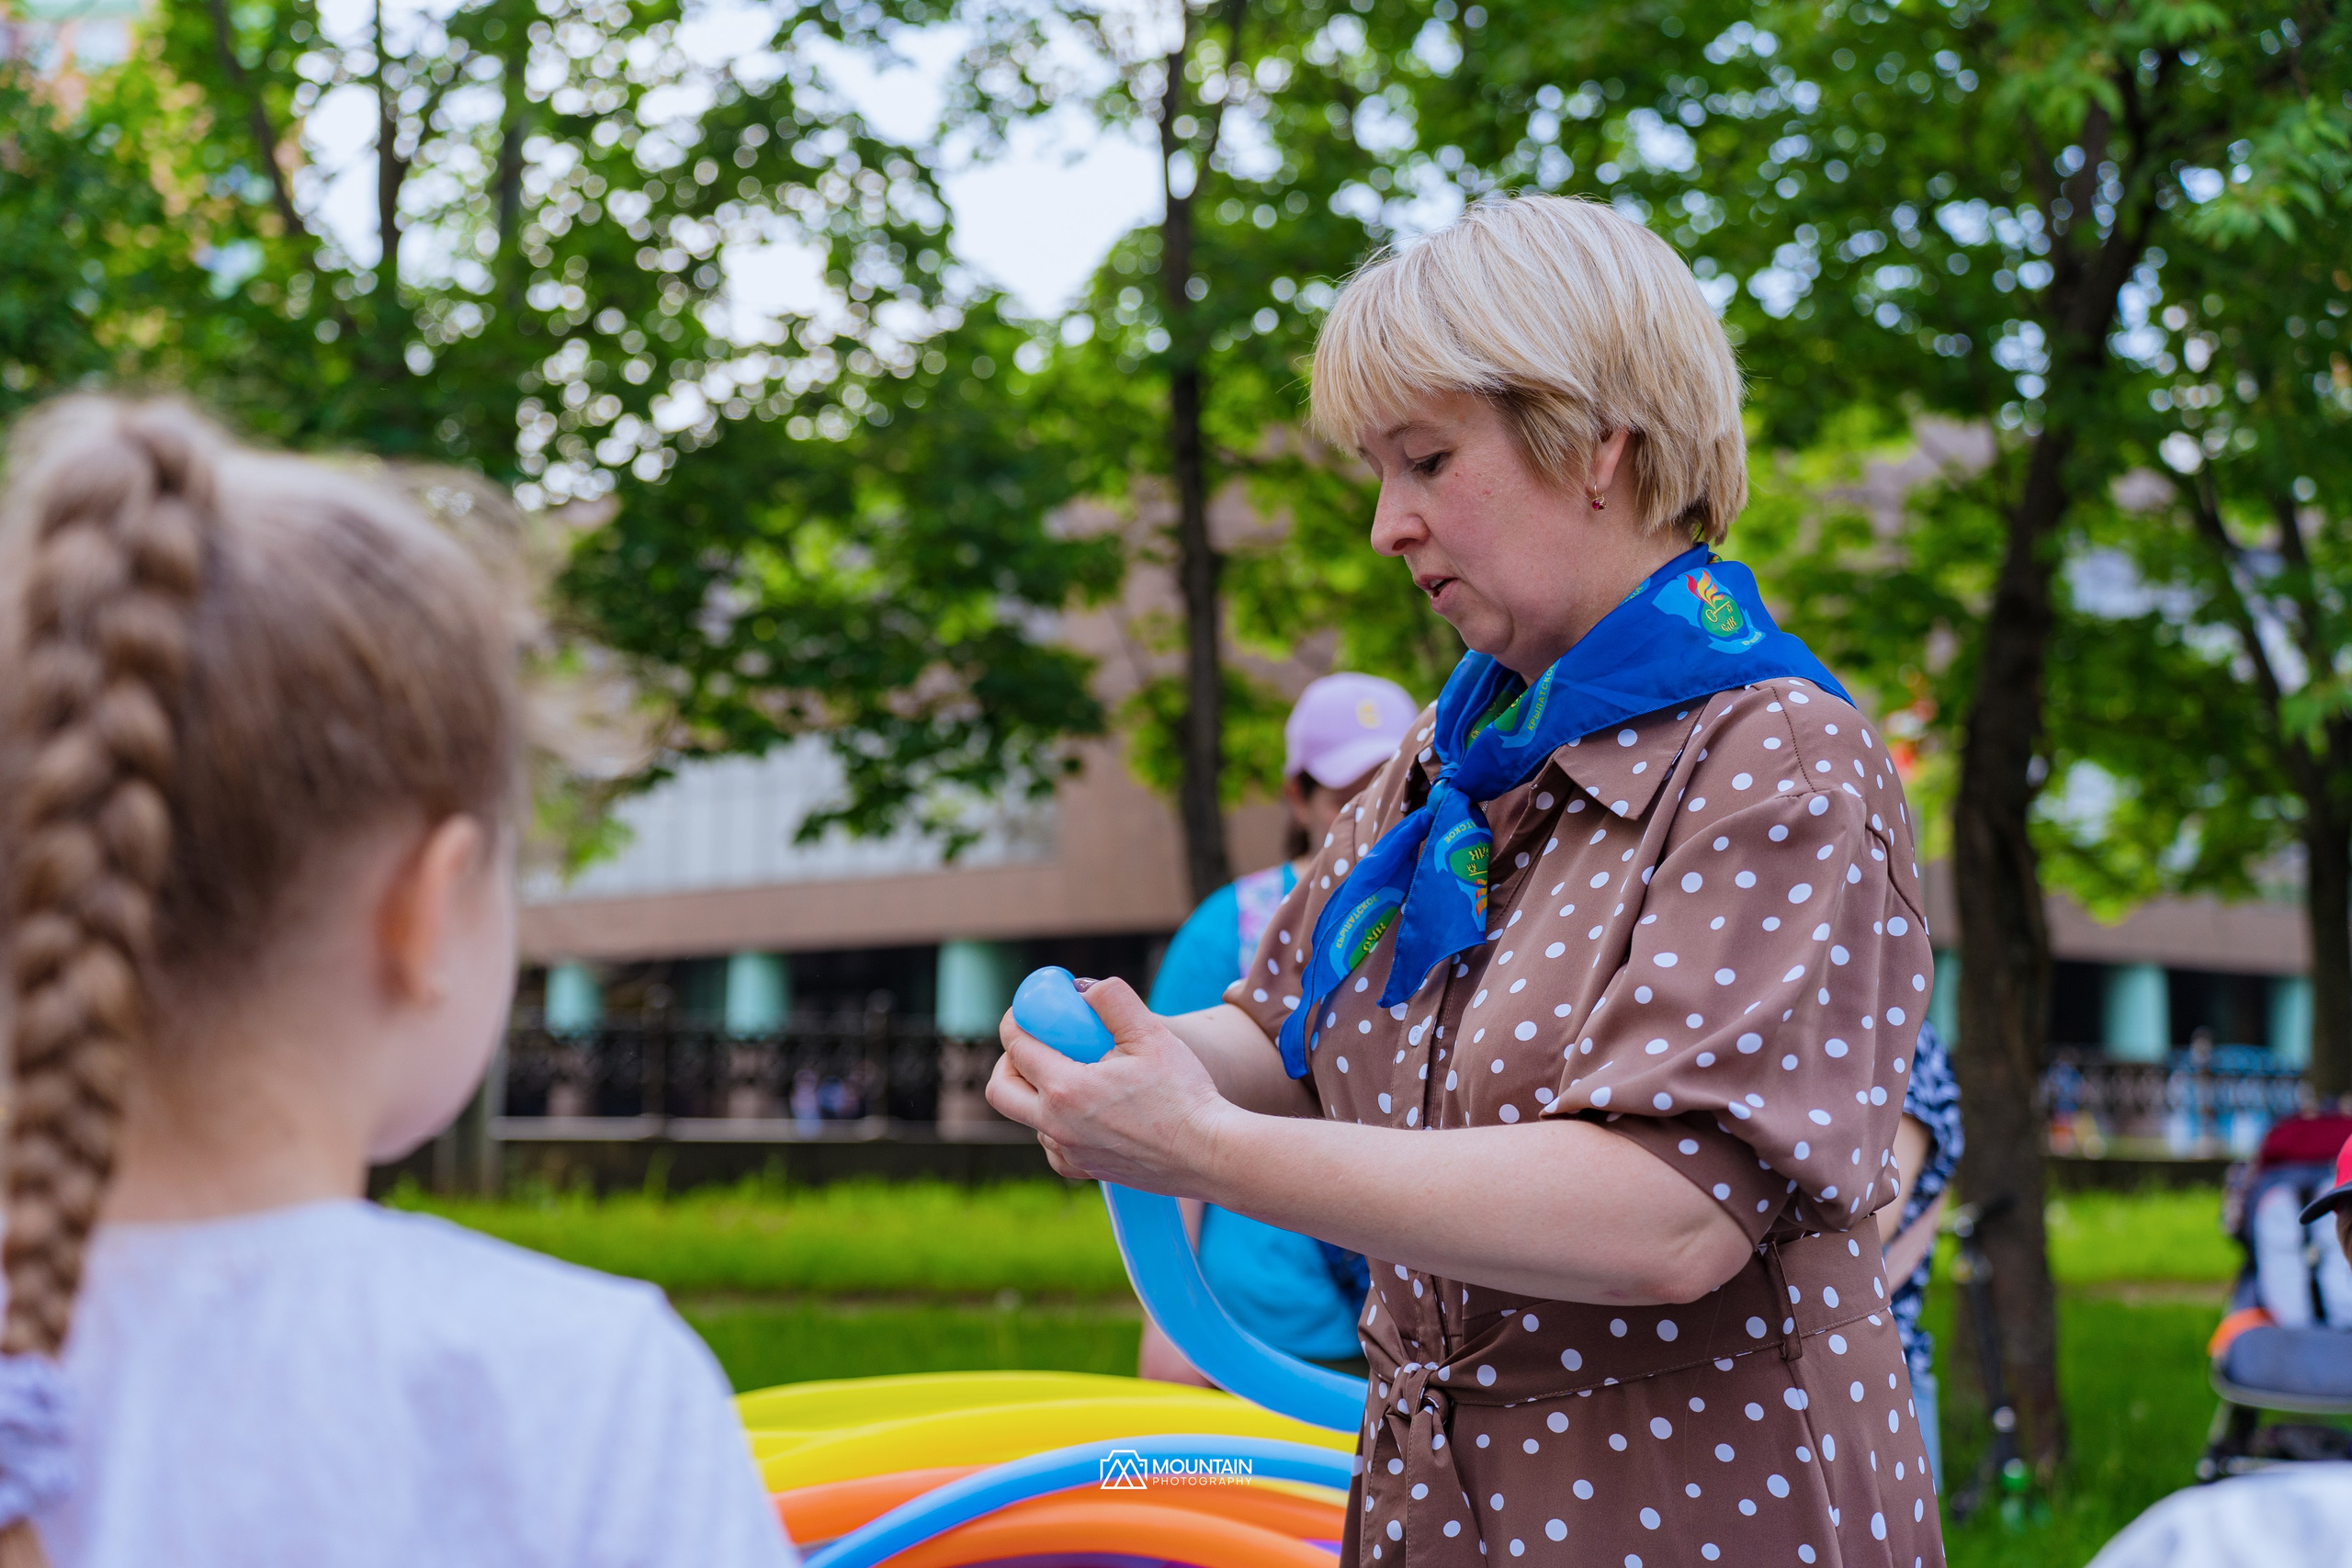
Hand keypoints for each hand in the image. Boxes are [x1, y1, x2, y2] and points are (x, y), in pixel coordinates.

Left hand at [986, 977, 1234, 1191]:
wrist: (1209, 1153)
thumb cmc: (1184, 1094)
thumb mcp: (1152, 1034)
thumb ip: (1112, 1000)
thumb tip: (1082, 989)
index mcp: (1066, 1089)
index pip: (1017, 1047)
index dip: (1016, 1021)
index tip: (1026, 1010)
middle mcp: (1056, 1126)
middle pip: (1001, 1091)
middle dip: (1009, 1062)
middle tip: (1034, 1044)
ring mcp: (1068, 1152)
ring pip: (1028, 1118)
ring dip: (1038, 1091)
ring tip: (1074, 1071)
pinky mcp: (1083, 1170)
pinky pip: (1052, 1144)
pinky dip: (1056, 1123)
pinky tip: (1085, 1109)